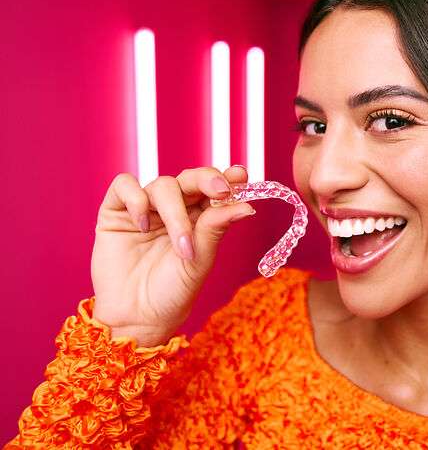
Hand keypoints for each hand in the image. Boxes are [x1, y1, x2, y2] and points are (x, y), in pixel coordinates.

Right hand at [90, 165, 256, 346]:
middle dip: (208, 180)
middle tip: (221, 191)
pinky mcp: (115, 212)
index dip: (228, 178)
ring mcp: (145, 208)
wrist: (136, 318)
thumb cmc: (172, 292)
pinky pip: (124, 185)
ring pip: (163, 185)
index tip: (241, 176)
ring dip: (175, 212)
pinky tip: (142, 225)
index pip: (215, 188)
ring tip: (182, 245)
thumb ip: (215, 229)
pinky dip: (136, 199)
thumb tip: (246, 206)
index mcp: (200, 217)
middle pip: (192, 178)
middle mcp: (175, 208)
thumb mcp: (200, 261)